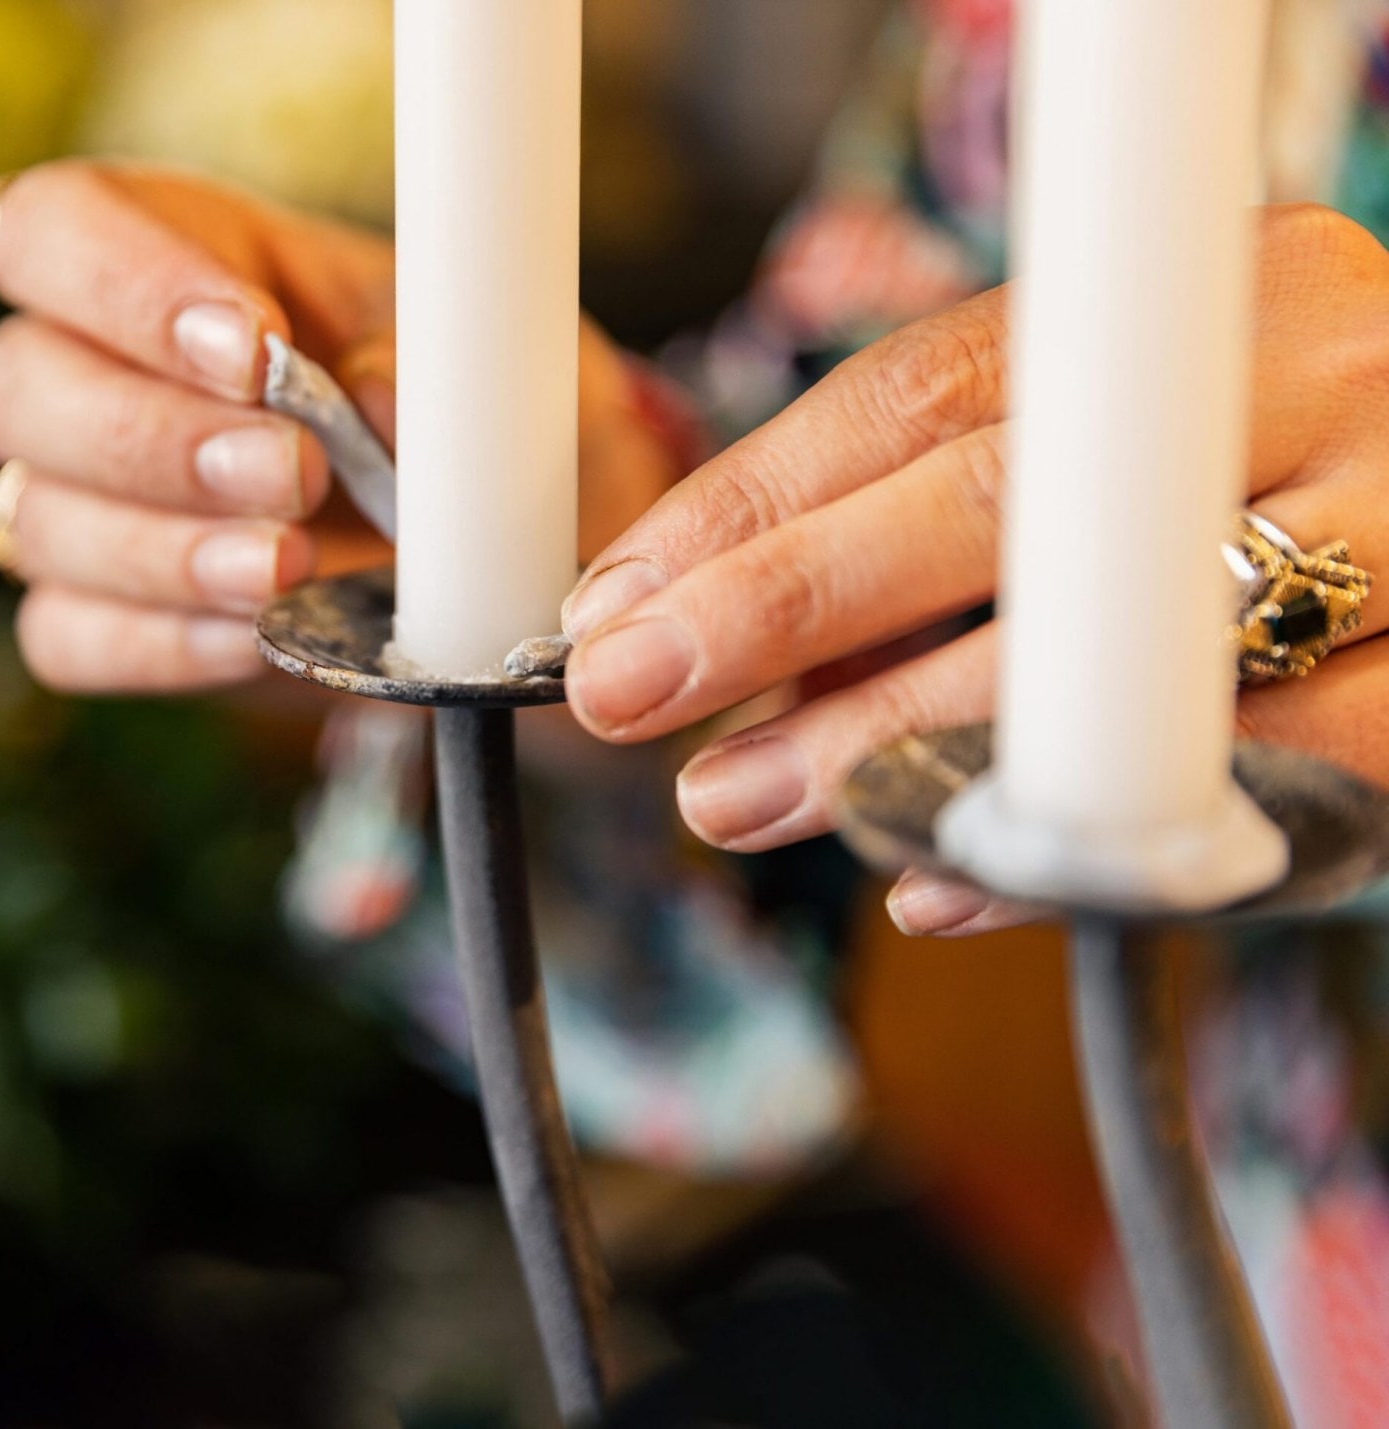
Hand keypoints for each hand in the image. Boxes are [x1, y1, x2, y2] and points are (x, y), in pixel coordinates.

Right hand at [0, 161, 675, 694]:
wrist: (497, 560)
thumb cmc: (473, 424)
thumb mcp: (490, 364)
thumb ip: (437, 361)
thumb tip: (371, 392)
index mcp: (181, 256)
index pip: (55, 228)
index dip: (121, 282)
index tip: (253, 348)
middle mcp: (102, 372)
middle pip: (16, 384)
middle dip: (153, 438)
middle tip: (293, 475)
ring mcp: (86, 503)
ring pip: (36, 520)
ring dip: (163, 550)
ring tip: (290, 567)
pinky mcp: (104, 618)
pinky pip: (68, 637)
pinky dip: (162, 643)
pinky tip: (256, 635)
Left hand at [561, 205, 1388, 934]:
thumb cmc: (1277, 505)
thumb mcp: (1129, 460)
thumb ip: (956, 509)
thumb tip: (695, 611)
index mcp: (1202, 299)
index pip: (930, 386)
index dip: (753, 500)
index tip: (616, 596)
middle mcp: (1308, 381)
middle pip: (989, 497)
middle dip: (780, 608)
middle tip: (630, 692)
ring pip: (1089, 654)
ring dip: (883, 743)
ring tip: (737, 799)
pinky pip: (1218, 793)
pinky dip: (1053, 841)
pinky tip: (926, 877)